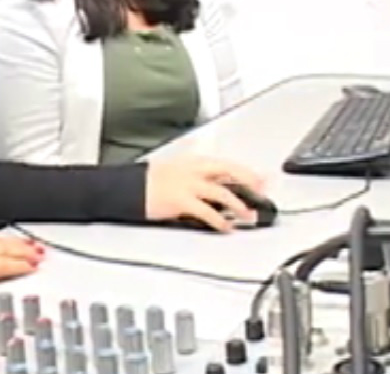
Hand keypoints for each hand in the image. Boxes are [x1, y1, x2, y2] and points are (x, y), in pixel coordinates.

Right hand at [143, 155, 265, 231]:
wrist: (128, 188)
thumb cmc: (149, 182)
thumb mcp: (177, 171)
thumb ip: (198, 176)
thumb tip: (217, 187)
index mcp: (193, 161)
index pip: (226, 164)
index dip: (246, 172)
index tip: (261, 179)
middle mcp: (193, 169)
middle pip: (229, 172)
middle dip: (249, 181)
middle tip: (262, 192)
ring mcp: (187, 184)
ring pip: (221, 192)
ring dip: (238, 205)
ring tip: (247, 214)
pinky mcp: (181, 200)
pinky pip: (206, 211)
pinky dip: (219, 220)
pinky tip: (225, 227)